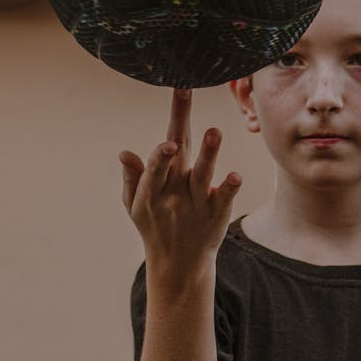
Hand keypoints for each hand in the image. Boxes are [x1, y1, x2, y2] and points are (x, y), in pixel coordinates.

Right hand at [119, 89, 241, 268]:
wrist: (178, 265)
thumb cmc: (155, 224)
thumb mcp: (136, 206)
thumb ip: (132, 178)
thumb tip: (124, 152)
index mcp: (152, 190)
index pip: (155, 166)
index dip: (160, 154)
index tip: (166, 139)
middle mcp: (174, 194)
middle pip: (177, 157)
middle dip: (179, 124)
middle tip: (184, 95)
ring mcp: (197, 203)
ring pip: (202, 175)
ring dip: (208, 153)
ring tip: (214, 131)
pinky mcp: (217, 212)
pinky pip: (224, 198)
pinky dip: (229, 188)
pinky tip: (235, 175)